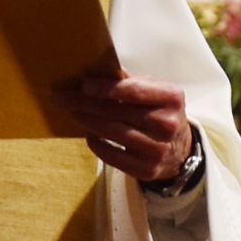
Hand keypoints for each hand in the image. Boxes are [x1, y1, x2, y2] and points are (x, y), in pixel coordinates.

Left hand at [58, 70, 192, 186]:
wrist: (180, 151)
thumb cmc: (160, 113)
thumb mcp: (155, 92)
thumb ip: (130, 81)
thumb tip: (96, 71)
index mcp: (171, 98)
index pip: (134, 91)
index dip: (106, 88)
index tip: (84, 85)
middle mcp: (168, 124)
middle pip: (118, 112)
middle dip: (85, 103)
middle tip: (61, 97)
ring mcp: (158, 149)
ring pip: (112, 132)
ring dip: (86, 121)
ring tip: (70, 112)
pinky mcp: (146, 170)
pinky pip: (111, 155)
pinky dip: (96, 143)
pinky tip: (88, 133)